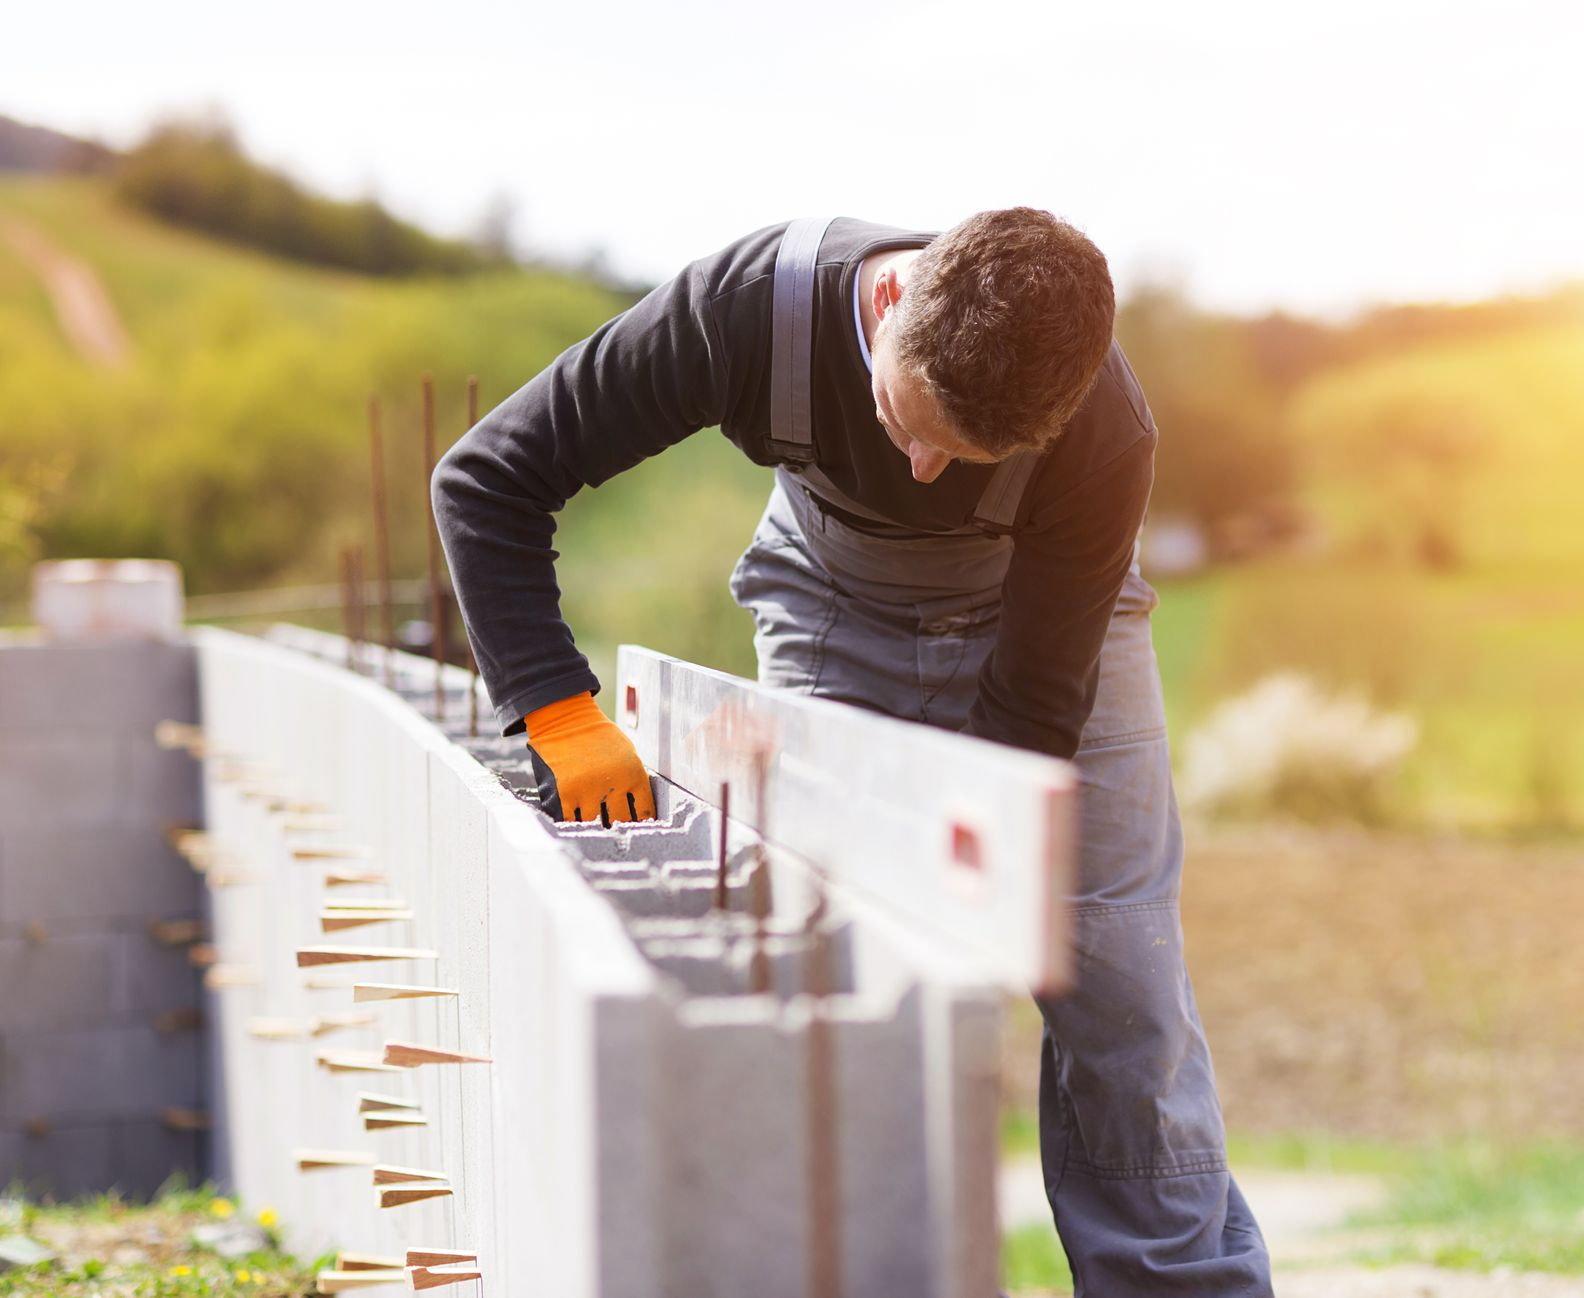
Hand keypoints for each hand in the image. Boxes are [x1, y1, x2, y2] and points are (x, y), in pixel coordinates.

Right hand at [524, 692, 655, 824]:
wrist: (566, 719)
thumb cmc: (598, 735)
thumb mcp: (626, 752)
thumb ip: (632, 778)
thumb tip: (638, 808)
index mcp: (633, 773)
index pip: (644, 811)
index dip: (642, 824)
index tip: (640, 831)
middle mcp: (613, 784)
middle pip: (621, 821)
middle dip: (620, 830)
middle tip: (619, 838)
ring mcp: (587, 791)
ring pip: (596, 824)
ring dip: (596, 830)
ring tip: (597, 836)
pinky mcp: (564, 794)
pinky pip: (571, 821)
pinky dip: (574, 826)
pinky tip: (577, 829)